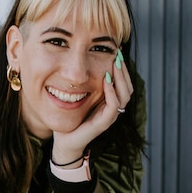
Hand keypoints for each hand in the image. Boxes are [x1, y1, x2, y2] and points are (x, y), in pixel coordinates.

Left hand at [51, 49, 134, 165]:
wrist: (63, 140)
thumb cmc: (70, 118)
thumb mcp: (79, 96)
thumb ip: (86, 82)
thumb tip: (86, 60)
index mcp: (109, 102)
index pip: (123, 84)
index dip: (122, 69)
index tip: (116, 52)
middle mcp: (113, 109)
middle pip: (128, 87)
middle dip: (123, 70)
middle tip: (117, 54)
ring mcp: (109, 117)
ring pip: (125, 95)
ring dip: (120, 78)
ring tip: (114, 65)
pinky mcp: (103, 123)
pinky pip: (114, 106)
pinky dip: (112, 92)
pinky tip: (106, 80)